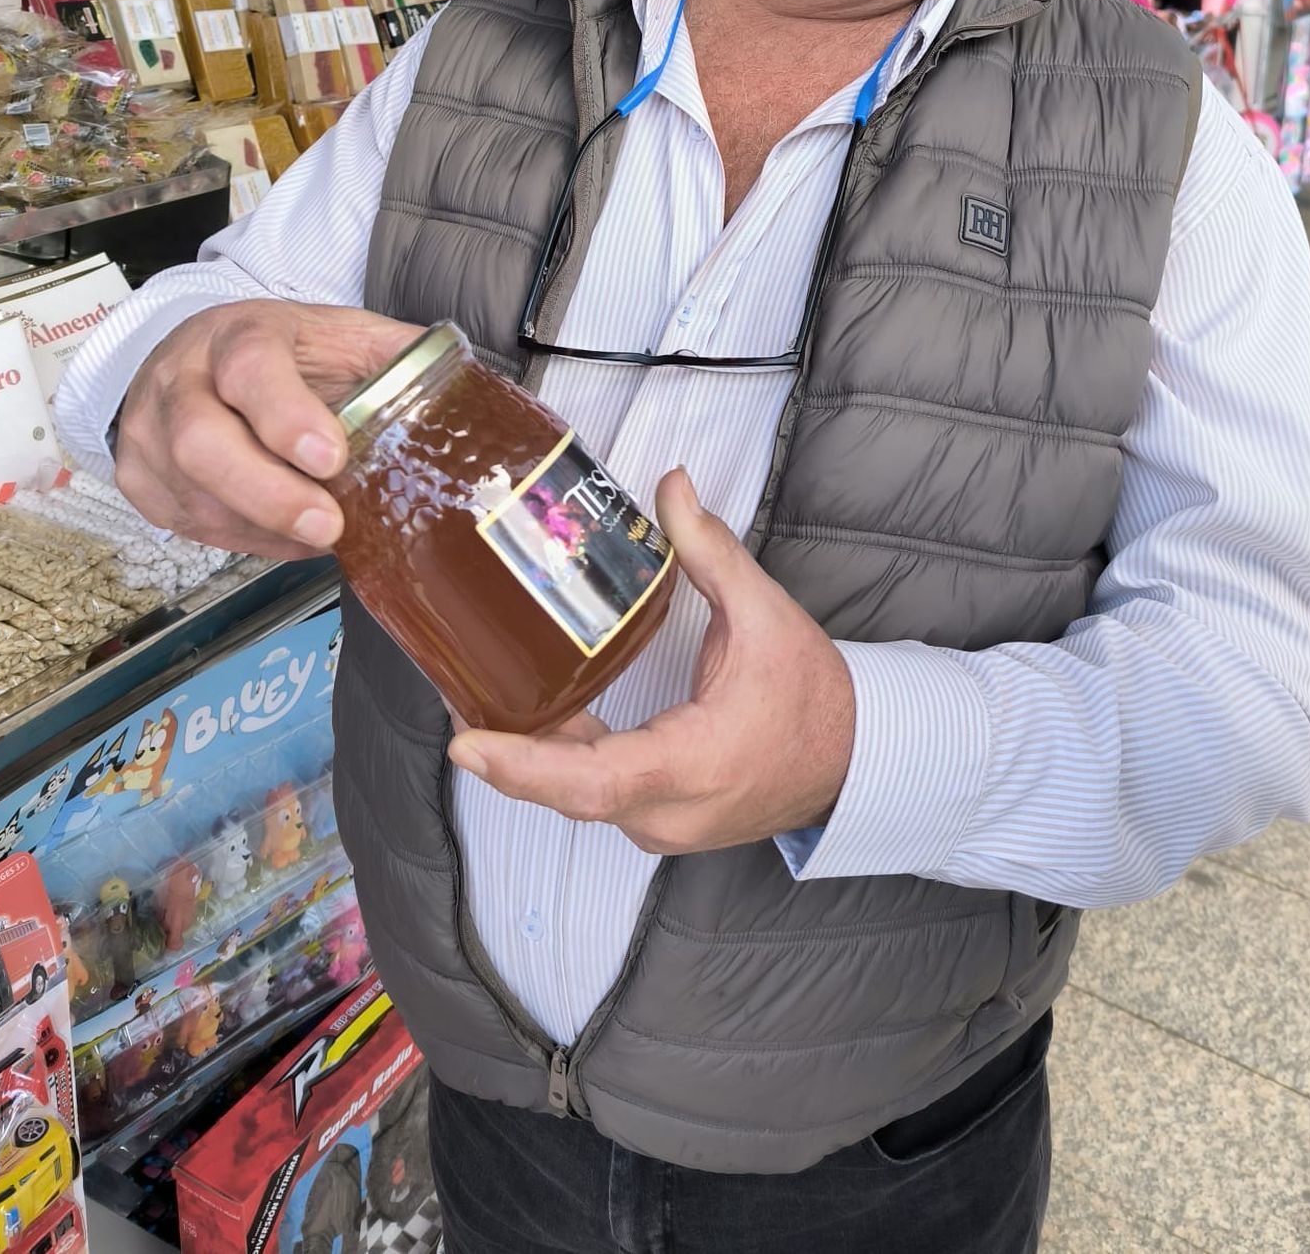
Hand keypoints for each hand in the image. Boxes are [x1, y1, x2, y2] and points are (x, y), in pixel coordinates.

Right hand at [115, 301, 422, 560]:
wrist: (198, 355)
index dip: (286, 416)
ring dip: (262, 526)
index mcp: (238, 333)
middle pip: (200, 442)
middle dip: (268, 493)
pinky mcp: (138, 480)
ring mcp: (148, 431)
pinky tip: (285, 537)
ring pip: (191, 494)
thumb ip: (396, 355)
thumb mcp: (339, 334)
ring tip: (320, 534)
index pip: (250, 370)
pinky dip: (244, 539)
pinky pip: (188, 523)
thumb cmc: (284, 352)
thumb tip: (467, 388)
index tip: (331, 456)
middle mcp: (180, 378)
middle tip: (327, 527)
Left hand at [447, 469, 855, 853]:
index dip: (526, 767)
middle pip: (569, 790)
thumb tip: (672, 485)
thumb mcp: (765, 614)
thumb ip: (710, 551)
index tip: (468, 743)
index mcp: (696, 761)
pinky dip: (561, 763)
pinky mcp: (661, 819)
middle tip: (453, 701)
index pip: (595, 779)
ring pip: (579, 796)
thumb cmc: (813, 694)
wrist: (856, 759)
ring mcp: (664, 824)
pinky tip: (531, 723)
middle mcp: (670, 809)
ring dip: (531, 757)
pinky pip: (598, 794)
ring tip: (476, 704)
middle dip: (508, 753)